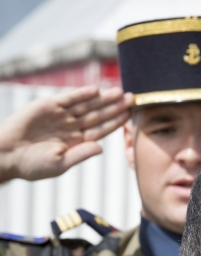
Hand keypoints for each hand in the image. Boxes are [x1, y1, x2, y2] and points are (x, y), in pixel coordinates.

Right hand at [0, 86, 134, 182]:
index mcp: (76, 141)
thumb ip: (81, 154)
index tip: (130, 115)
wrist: (7, 155)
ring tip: (119, 92)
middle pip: (97, 115)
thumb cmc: (32, 165)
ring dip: (102, 98)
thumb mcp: (60, 164)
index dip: (115, 122)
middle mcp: (71, 126)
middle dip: (115, 107)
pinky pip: (67, 98)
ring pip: (86, 104)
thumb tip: (102, 148)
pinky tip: (95, 90)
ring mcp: (60, 115)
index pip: (101, 130)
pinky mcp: (48, 106)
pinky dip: (80, 94)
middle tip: (133, 98)